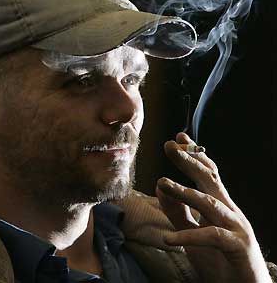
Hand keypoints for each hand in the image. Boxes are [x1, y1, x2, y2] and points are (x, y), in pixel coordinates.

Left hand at [156, 132, 271, 282]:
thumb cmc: (218, 259)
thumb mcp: (191, 233)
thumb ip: (176, 211)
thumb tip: (160, 186)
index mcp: (219, 205)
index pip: (207, 174)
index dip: (193, 155)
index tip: (177, 139)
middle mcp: (229, 210)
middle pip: (208, 180)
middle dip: (189, 160)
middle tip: (169, 145)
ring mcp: (236, 227)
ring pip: (209, 203)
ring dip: (185, 192)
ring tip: (162, 182)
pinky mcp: (238, 246)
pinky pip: (212, 236)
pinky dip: (189, 236)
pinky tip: (168, 238)